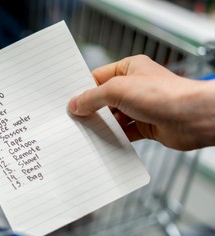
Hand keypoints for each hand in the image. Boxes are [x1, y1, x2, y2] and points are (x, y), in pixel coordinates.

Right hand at [69, 55, 214, 150]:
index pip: (98, 78)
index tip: (69, 101)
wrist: (192, 118)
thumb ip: (93, 98)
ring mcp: (140, 107)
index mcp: (129, 69)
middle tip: (73, 119)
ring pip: (113, 117)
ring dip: (102, 125)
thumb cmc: (163, 94)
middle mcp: (135, 87)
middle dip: (91, 110)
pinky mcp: (146, 125)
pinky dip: (114, 137)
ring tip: (85, 132)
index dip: (83, 89)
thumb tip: (75, 105)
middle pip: (104, 99)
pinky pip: (124, 132)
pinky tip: (103, 142)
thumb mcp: (117, 90)